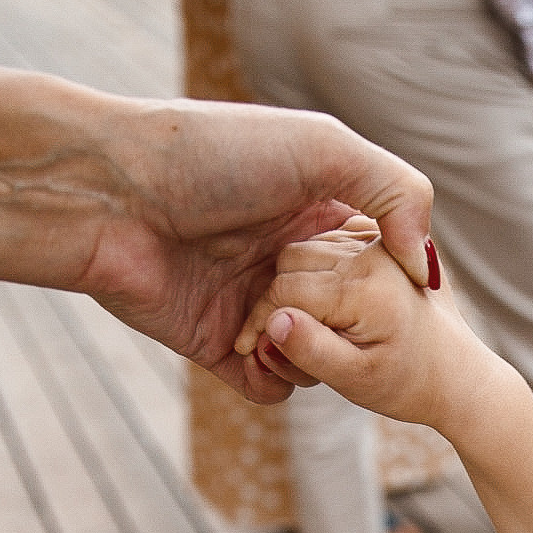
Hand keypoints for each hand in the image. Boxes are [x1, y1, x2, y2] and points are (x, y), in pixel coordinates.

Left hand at [67, 101, 435, 405]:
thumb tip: (423, 264)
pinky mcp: (216, 344)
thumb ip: (396, 190)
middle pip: (351, 314)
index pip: (379, 255)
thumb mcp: (324, 146)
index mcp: (314, 207)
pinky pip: (269, 386)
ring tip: (295, 332)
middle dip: (357, 324)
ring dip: (317, 357)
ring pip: (315, 355)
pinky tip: (270, 358)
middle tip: (345, 315)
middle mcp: (285, 256)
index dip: (397, 275)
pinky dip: (280, 382)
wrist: (109, 195)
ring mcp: (251, 303)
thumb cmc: (211, 154)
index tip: (402, 284)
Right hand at [240, 220, 497, 428]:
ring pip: (303, 247)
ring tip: (303, 323)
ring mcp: (377, 240)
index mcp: (365, 288)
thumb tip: (273, 321)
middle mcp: (372, 253)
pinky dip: (312, 265)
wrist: (459, 374)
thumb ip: (311, 350)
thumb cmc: (408, 385)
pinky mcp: (379, 238)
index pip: (283, 292)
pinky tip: (321, 300)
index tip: (250, 351)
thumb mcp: (356, 380)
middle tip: (280, 341)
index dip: (259, 323)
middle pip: (288, 263)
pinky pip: (324, 239)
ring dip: (290, 281)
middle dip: (273, 300)